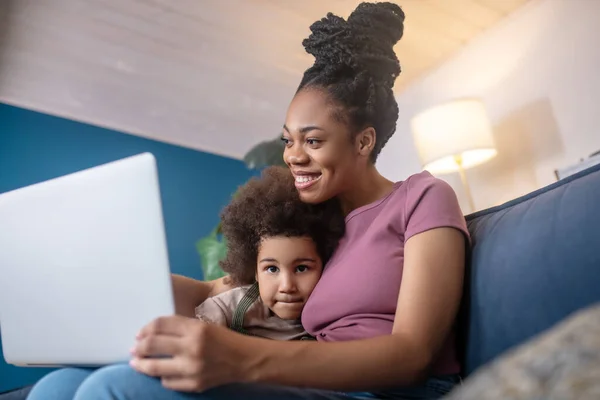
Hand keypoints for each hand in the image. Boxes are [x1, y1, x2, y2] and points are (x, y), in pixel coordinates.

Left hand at [130, 315, 248, 391]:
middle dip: (138, 347)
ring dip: (141, 365)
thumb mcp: (203, 326)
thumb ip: (179, 328)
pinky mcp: (193, 384)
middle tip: (134, 348)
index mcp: (195, 328)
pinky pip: (167, 382)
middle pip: (152, 345)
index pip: (160, 325)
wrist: (244, 360)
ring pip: (154, 367)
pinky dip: (161, 376)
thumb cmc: (223, 339)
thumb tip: (150, 334)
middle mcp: (192, 348)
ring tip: (136, 362)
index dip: (146, 328)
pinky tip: (161, 373)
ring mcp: (192, 368)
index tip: (140, 333)